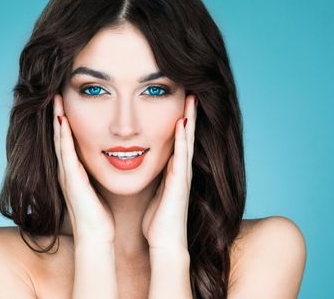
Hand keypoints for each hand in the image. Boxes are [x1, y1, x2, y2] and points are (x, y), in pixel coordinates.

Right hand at [53, 94, 114, 243]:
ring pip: (58, 140)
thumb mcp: (96, 189)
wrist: (96, 237)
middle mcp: (66, 171)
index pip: (66, 141)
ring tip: (55, 99)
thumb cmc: (99, 216)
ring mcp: (66, 174)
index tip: (65, 103)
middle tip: (55, 94)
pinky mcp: (71, 179)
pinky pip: (66, 152)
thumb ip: (95, 176)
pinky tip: (63, 119)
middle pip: (58, 137)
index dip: (64, 122)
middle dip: (56, 115)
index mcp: (73, 173)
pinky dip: (63, 135)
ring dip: (56, 119)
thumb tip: (105, 163)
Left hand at [141, 94, 196, 251]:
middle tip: (190, 90)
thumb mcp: (155, 193)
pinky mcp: (180, 183)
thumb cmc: (157, 221)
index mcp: (173, 171)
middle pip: (185, 136)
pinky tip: (182, 123)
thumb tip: (141, 168)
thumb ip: (154, 179)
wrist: (164, 243)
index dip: (180, 120)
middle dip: (189, 113)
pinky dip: (182, 139)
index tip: (179, 100)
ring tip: (191, 98)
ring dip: (189, 119)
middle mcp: (180, 170)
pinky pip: (181, 156)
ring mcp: (182, 176)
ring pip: (187, 141)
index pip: (177, 140)